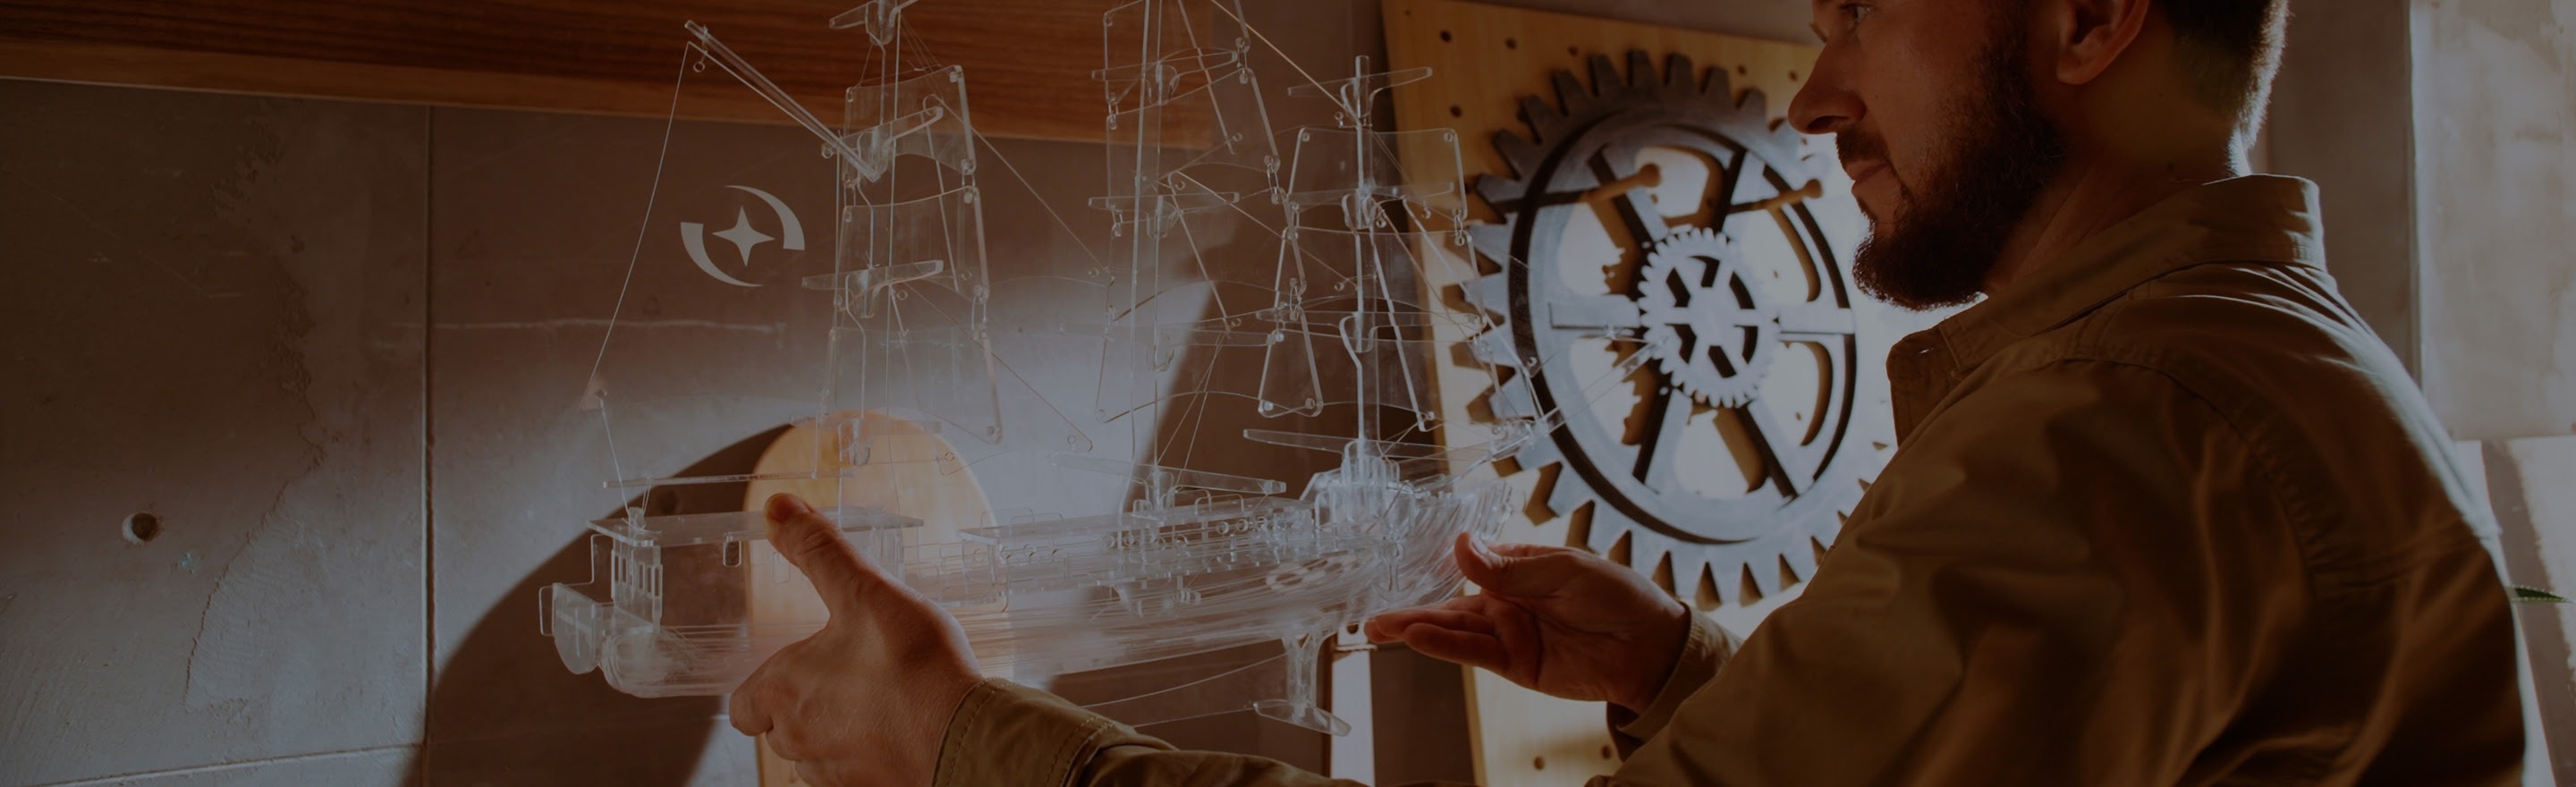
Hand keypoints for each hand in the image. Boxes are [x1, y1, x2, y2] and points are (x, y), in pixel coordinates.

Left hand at [729, 493, 981, 786]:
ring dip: (834, 733)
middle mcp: (799, 740)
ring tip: (876, 702)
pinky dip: (868, 753)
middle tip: (843, 677)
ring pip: (815, 756)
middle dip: (802, 707)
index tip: (791, 670)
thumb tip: (777, 509)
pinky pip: (854, 773)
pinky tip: (901, 728)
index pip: (743, 706)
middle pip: (779, 731)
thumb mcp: (864, 592)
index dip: (762, 688)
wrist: (964, 735)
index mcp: (784, 692)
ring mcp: (836, 772)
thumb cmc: (912, 667)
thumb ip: (819, 551)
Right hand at [1363, 533, 1691, 713]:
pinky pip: (1475, 654)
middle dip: (1410, 607)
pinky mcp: (1517, 665)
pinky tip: (1417, 639)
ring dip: (1416, 628)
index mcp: (1520, 568)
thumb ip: (1510, 568)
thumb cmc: (1617, 596)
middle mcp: (1508, 602)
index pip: (1469, 564)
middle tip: (1369, 612)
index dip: (1434, 565)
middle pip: (1450, 603)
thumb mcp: (1564, 570)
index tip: (1395, 561)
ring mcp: (1510, 634)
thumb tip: (1462, 545)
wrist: (1651, 647)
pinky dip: (1445, 647)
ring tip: (1378, 627)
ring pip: (1454, 630)